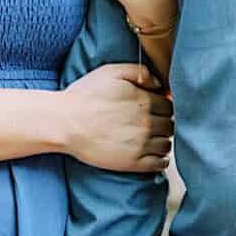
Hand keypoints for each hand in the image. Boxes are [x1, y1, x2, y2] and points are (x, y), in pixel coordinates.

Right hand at [58, 61, 172, 172]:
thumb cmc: (84, 96)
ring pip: (167, 144)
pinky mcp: (132, 162)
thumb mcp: (111, 72)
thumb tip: (159, 83)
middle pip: (170, 125)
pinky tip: (154, 155)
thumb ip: (139, 71)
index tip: (155, 110)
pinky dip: (161, 160)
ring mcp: (140, 144)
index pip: (170, 105)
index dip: (163, 107)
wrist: (64, 123)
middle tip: (153, 124)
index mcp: (144, 101)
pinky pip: (159, 164)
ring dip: (162, 141)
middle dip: (164, 123)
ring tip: (152, 139)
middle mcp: (146, 123)